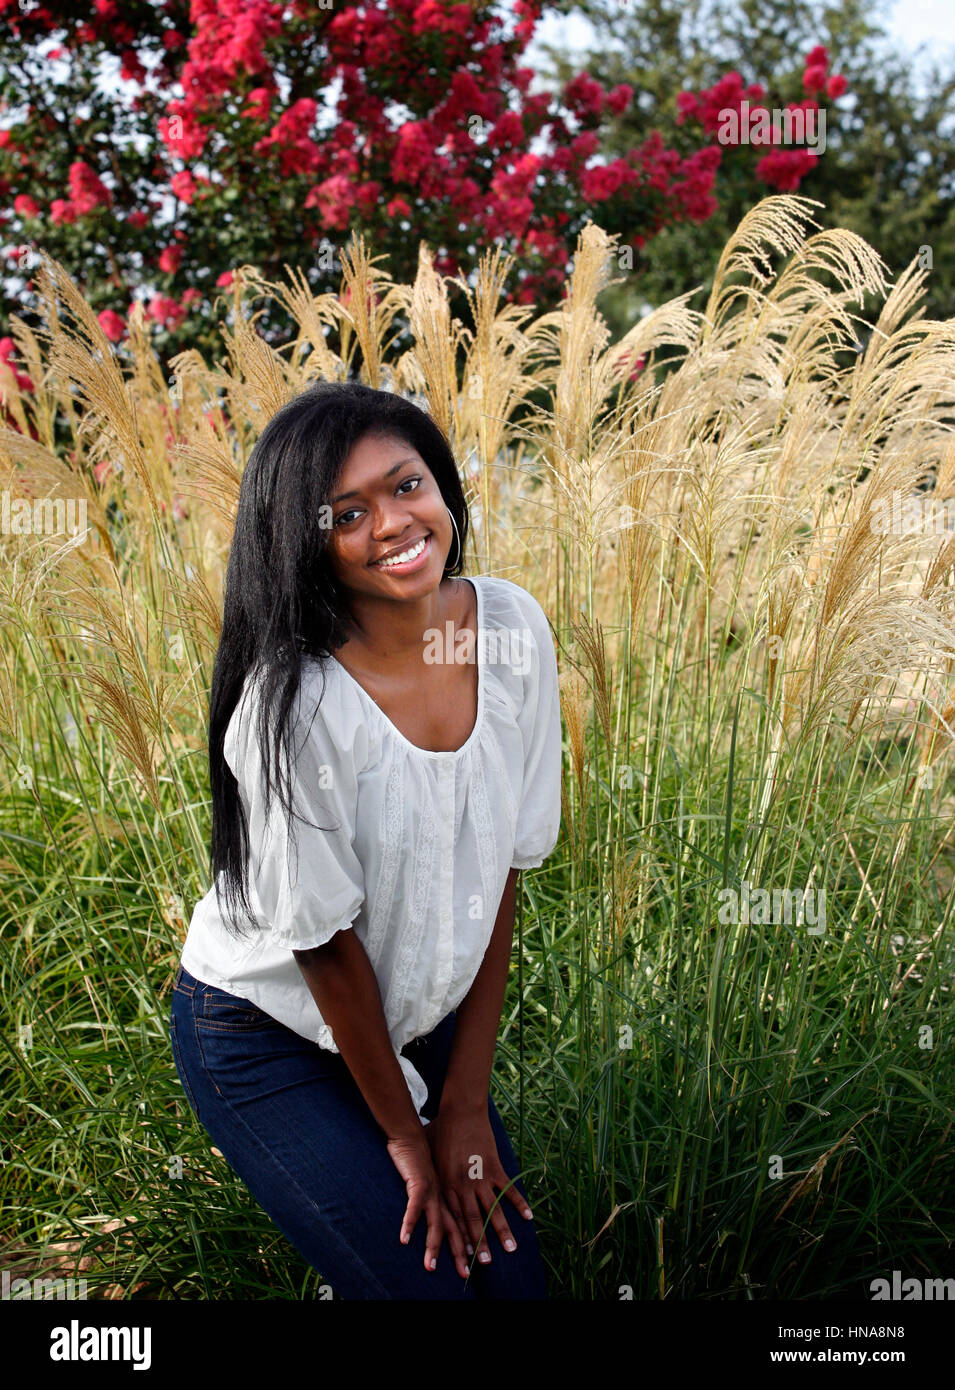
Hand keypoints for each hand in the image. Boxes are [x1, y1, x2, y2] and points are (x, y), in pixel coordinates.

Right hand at [385, 1133, 469, 1278]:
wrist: (414, 1133)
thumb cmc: (423, 1153)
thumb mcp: (436, 1174)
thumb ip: (438, 1189)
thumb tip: (437, 1201)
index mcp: (451, 1195)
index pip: (461, 1224)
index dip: (467, 1244)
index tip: (473, 1264)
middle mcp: (445, 1195)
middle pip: (455, 1228)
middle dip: (460, 1252)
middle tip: (465, 1274)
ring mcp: (434, 1190)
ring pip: (437, 1223)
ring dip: (434, 1246)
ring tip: (430, 1267)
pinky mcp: (419, 1182)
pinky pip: (414, 1207)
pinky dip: (410, 1223)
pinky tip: (404, 1239)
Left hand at [424, 1106, 532, 1265]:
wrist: (460, 1111)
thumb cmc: (441, 1129)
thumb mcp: (430, 1154)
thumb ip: (430, 1172)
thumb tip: (421, 1180)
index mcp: (446, 1184)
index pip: (453, 1218)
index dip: (460, 1238)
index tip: (465, 1257)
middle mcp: (463, 1185)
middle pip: (472, 1220)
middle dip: (480, 1244)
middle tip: (486, 1263)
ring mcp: (480, 1177)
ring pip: (492, 1210)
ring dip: (502, 1231)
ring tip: (511, 1249)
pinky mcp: (494, 1166)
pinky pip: (508, 1189)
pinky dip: (519, 1203)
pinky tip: (528, 1217)